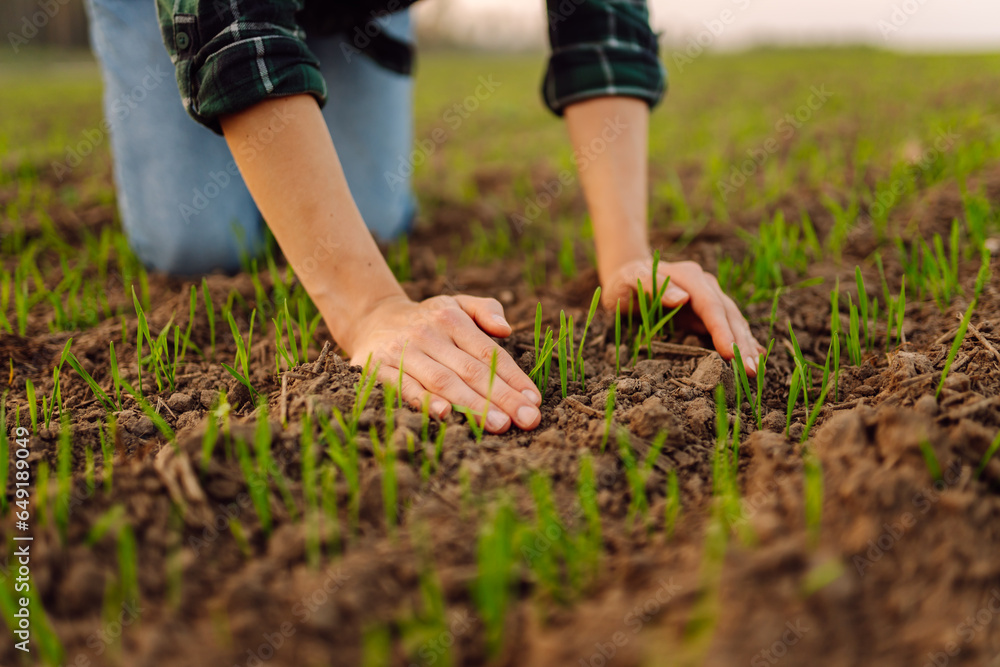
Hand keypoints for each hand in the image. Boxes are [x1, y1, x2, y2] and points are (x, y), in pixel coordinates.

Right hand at [342, 294, 542, 433]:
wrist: (371, 319)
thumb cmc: (426, 319)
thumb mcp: (455, 304)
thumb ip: (484, 309)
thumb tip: (506, 329)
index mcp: (450, 318)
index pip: (488, 352)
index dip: (513, 378)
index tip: (533, 401)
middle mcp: (427, 334)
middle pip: (470, 370)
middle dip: (501, 397)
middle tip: (525, 420)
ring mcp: (402, 352)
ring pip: (443, 381)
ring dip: (472, 405)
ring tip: (498, 424)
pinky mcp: (378, 369)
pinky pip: (406, 388)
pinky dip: (425, 402)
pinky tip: (447, 414)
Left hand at [601, 256, 765, 373]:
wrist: (629, 276)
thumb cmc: (627, 281)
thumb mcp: (632, 279)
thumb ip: (653, 284)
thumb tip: (682, 299)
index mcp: (690, 277)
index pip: (711, 306)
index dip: (722, 330)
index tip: (731, 353)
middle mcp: (705, 286)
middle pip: (729, 315)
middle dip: (741, 343)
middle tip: (751, 371)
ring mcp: (709, 299)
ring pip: (733, 323)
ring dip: (745, 346)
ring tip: (755, 370)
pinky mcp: (707, 314)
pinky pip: (728, 328)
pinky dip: (741, 342)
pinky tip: (756, 356)